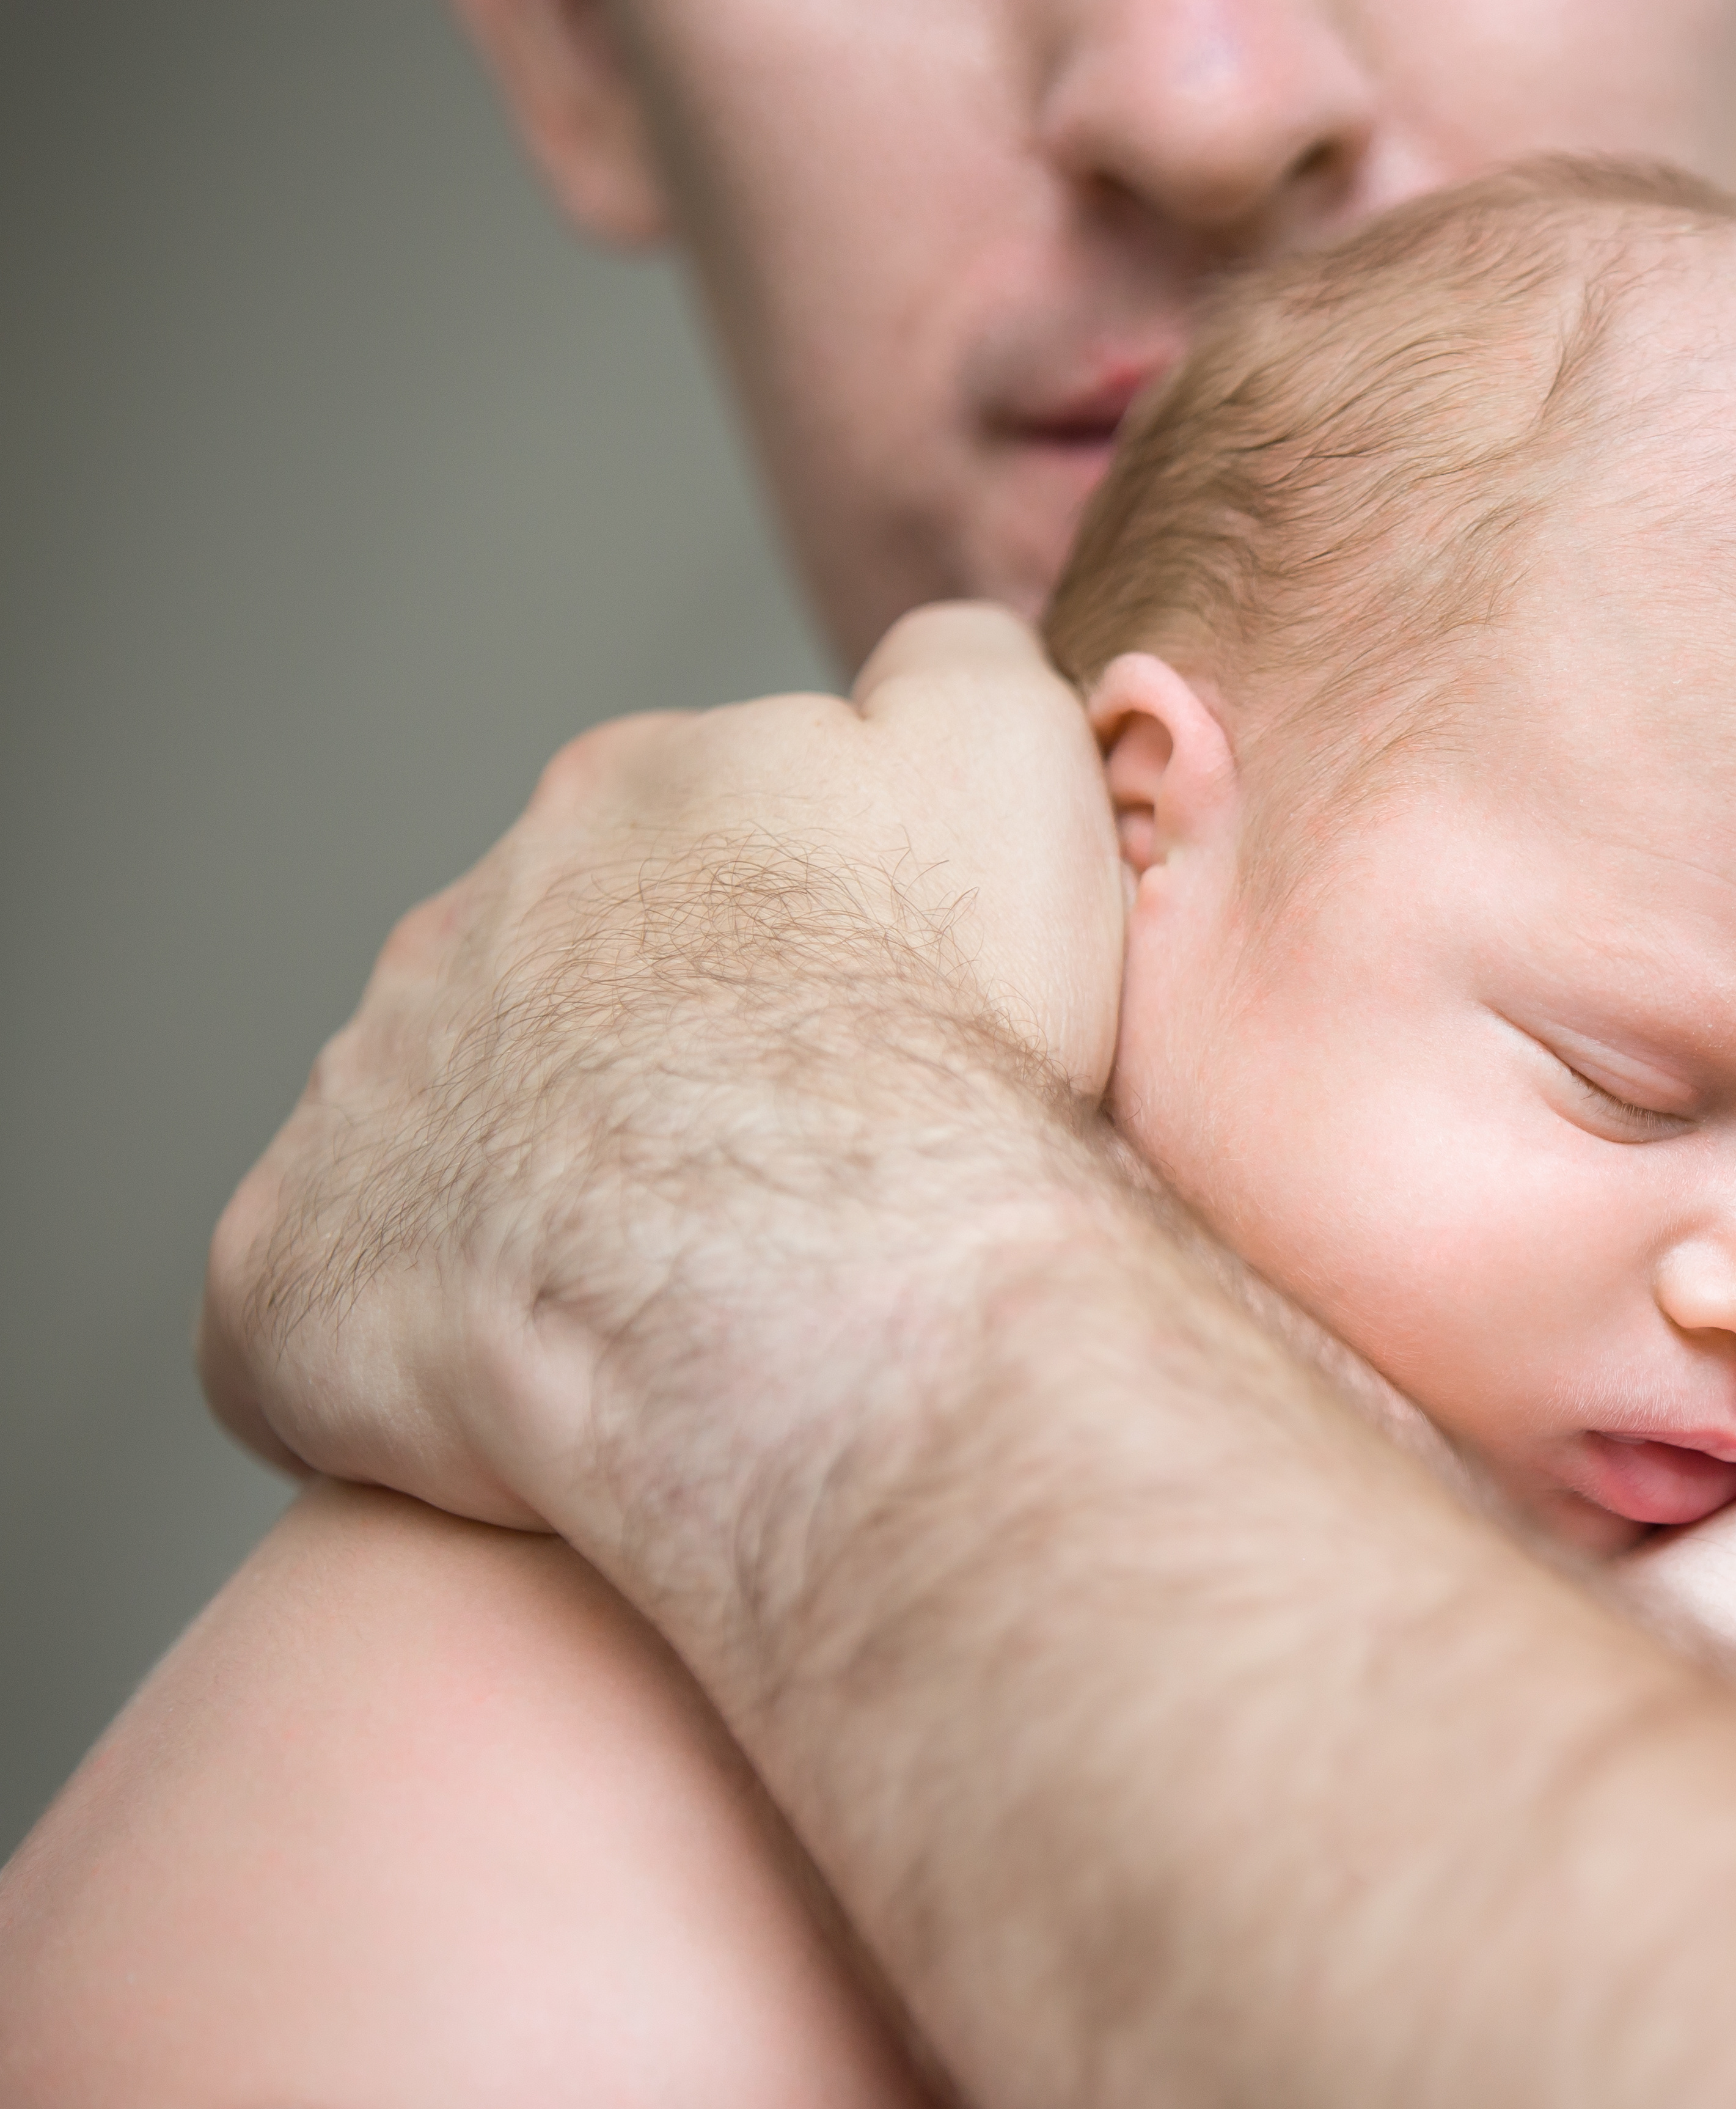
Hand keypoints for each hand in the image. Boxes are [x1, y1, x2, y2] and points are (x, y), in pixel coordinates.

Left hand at [196, 603, 1122, 1549]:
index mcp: (634, 795)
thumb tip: (927, 657)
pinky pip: (324, 1298)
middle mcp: (471, 916)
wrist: (824, 1274)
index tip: (864, 1024)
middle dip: (646, 1064)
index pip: (697, 842)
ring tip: (673, 1298)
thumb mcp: (1013, 759)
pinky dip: (406, 1340)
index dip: (789, 938)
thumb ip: (962, 667)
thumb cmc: (933, 1026)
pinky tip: (530, 1395)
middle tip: (777, 1173)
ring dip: (532, 1197)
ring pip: (444, 1135)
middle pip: (556, 983)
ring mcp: (367, 1088)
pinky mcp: (293, 1261)